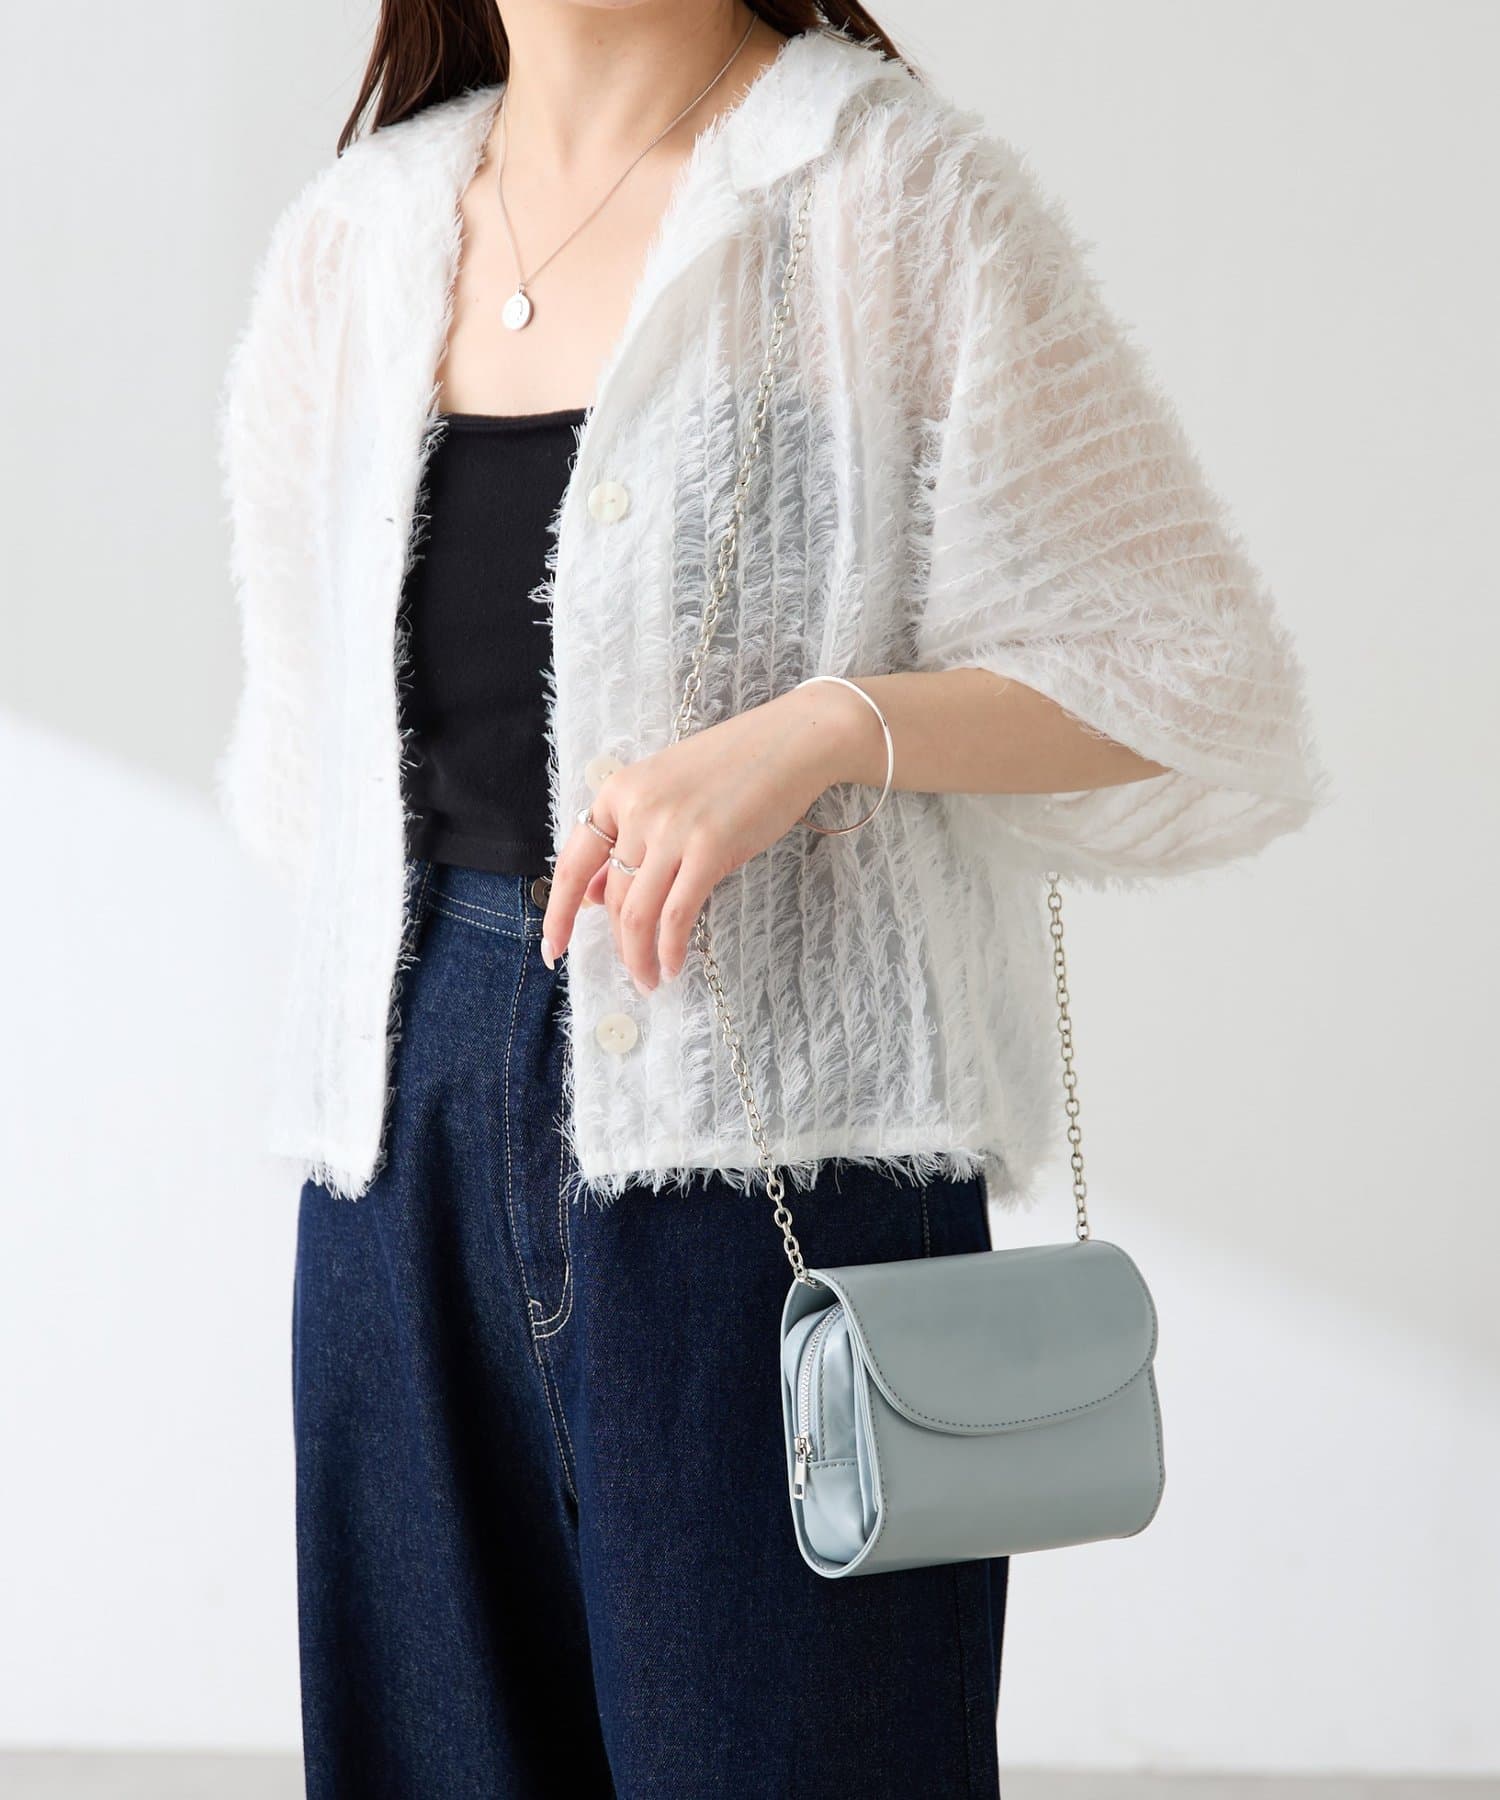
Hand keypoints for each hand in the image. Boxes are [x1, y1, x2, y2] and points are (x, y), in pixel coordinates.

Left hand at [540, 681, 872, 990]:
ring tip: (649, 980)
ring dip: (639, 957)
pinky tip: (673, 966)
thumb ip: (626, 839)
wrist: (792, 741)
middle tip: (633, 973)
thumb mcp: (665, 793)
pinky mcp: (710, 849)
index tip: (553, 949)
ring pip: (636, 913)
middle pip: (611, 896)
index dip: (558, 913)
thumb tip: (592, 895)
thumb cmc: (733, 766)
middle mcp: (637, 809)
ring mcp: (672, 828)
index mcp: (619, 791)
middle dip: (617, 945)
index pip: (572, 863)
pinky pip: (675, 914)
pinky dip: (669, 948)